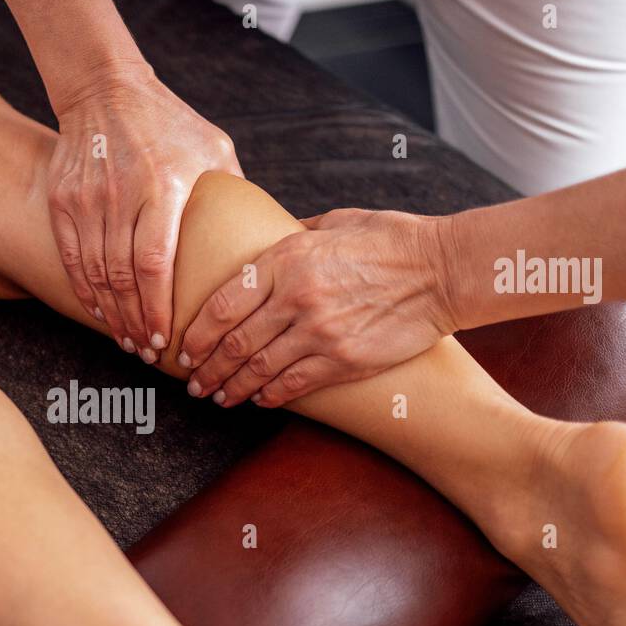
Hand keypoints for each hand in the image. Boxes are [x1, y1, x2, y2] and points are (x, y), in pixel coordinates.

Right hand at [48, 61, 241, 361]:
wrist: (105, 90)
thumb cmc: (170, 123)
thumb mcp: (214, 148)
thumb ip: (235, 193)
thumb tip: (267, 238)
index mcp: (164, 187)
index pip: (155, 263)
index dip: (157, 307)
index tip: (163, 338)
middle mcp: (122, 196)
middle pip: (123, 278)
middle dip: (134, 321)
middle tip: (147, 352)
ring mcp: (87, 200)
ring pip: (95, 273)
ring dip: (110, 313)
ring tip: (126, 340)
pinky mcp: (64, 201)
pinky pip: (71, 257)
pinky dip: (84, 290)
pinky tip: (100, 312)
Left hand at [178, 208, 458, 406]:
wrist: (441, 269)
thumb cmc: (389, 240)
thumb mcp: (333, 224)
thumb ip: (294, 236)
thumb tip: (266, 236)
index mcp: (286, 260)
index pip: (222, 305)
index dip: (196, 334)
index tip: (184, 350)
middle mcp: (295, 297)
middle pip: (233, 343)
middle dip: (207, 369)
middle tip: (194, 384)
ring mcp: (319, 332)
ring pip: (258, 370)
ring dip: (231, 389)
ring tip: (218, 398)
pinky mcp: (343, 359)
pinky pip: (294, 384)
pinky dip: (270, 396)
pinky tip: (258, 401)